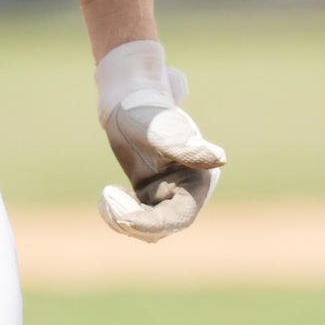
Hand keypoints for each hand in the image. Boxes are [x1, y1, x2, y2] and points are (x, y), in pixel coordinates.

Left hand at [94, 40, 225, 242]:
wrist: (130, 97)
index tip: (124, 220)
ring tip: (106, 196)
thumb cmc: (149, 110)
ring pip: (146, 227)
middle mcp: (185, 193)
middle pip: (161, 227)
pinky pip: (134, 216)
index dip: (151, 224)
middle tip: (107, 197)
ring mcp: (166, 196)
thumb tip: (219, 157)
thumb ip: (186, 147)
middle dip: (133, 221)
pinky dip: (119, 212)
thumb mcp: (163, 130)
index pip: (178, 218)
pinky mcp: (148, 195)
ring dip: (123, 219)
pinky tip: (107, 193)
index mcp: (198, 181)